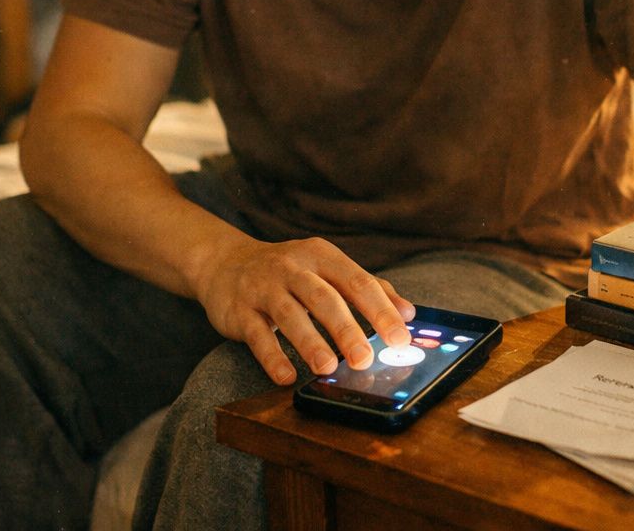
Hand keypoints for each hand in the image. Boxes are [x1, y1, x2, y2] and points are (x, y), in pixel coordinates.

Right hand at [195, 233, 415, 384]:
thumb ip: (367, 288)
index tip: (400, 338)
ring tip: (329, 368)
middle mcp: (292, 267)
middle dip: (346, 328)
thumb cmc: (289, 273)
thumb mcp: (326, 270)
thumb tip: (408, 313)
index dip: (380, 310)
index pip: (357, 281)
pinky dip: (272, 357)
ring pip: (289, 314)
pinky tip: (287, 376)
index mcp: (321, 255)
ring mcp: (263, 287)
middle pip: (324, 297)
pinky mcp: (238, 310)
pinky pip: (256, 334)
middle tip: (365, 360)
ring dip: (310, 342)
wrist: (225, 264)